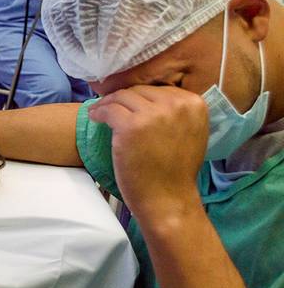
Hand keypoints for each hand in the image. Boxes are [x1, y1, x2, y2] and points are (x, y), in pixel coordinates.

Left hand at [88, 86, 207, 221]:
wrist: (168, 199)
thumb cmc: (175, 172)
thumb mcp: (188, 132)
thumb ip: (175, 112)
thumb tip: (148, 96)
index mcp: (194, 103)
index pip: (159, 88)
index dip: (139, 95)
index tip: (127, 101)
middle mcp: (176, 104)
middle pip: (139, 90)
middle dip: (122, 97)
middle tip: (108, 104)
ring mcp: (153, 114)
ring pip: (121, 97)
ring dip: (107, 103)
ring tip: (98, 110)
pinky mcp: (131, 126)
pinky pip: (108, 109)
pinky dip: (98, 112)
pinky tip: (94, 117)